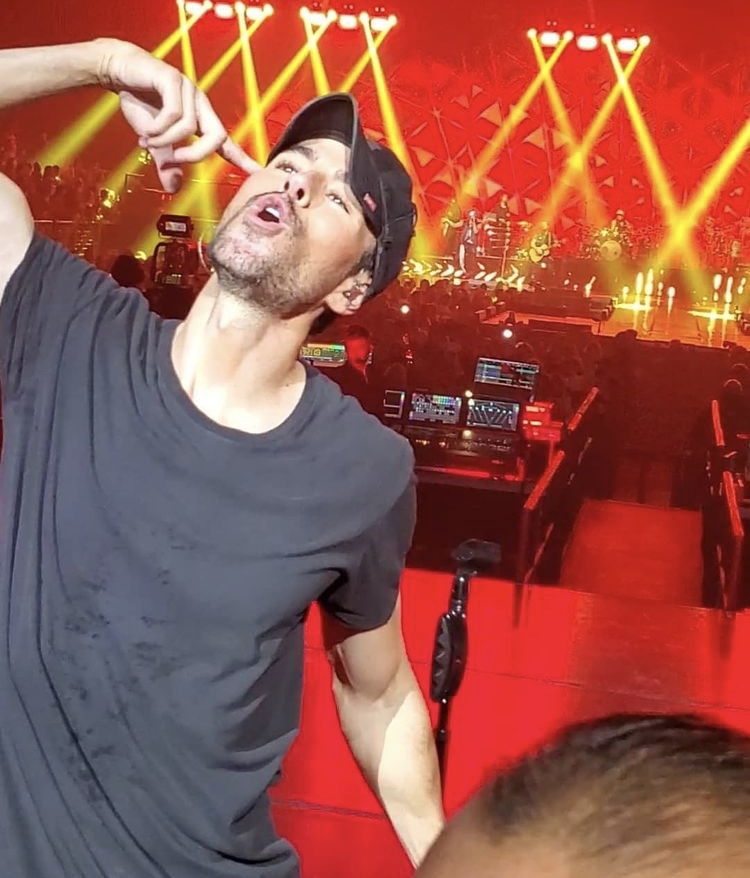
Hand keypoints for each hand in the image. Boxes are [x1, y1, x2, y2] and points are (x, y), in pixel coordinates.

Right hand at [96, 39, 260, 191]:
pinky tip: (146, 130)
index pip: (225, 142)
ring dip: (166, 140)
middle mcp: (200, 104)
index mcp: (200, 118)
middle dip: (197, 155)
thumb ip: (166, 162)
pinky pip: (173, 112)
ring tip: (147, 141)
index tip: (258, 172)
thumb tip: (173, 188)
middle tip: (174, 159)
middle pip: (218, 137)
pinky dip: (159, 127)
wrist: (118, 69)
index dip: (242, 158)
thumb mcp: (154, 140)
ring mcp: (189, 90)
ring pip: (189, 127)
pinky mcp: (172, 79)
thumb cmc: (139, 100)